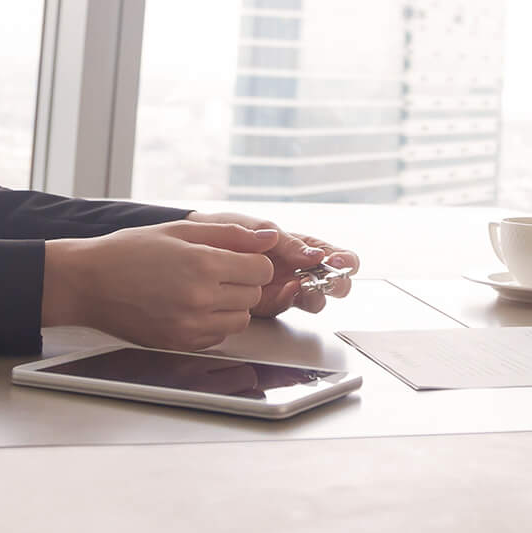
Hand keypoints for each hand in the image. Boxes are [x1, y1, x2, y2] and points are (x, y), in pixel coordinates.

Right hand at [42, 220, 277, 351]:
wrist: (89, 283)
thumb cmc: (130, 251)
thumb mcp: (181, 230)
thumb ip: (230, 234)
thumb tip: (271, 238)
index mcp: (203, 265)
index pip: (262, 269)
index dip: (253, 260)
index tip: (237, 257)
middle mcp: (200, 299)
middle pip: (254, 295)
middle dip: (243, 281)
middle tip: (216, 271)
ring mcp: (189, 326)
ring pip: (241, 319)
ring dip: (232, 304)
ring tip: (204, 289)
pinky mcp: (179, 344)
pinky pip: (218, 336)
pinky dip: (213, 323)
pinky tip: (190, 307)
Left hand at [188, 210, 359, 316]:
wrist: (188, 249)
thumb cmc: (221, 230)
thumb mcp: (253, 227)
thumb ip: (283, 240)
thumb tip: (312, 254)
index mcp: (296, 244)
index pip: (330, 253)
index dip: (343, 260)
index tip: (341, 263)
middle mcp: (295, 268)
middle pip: (330, 279)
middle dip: (337, 282)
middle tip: (333, 280)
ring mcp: (283, 287)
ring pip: (313, 297)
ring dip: (316, 293)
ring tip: (306, 285)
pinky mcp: (267, 304)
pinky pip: (286, 306)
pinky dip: (290, 300)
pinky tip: (288, 291)